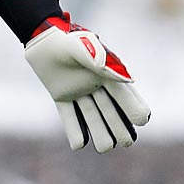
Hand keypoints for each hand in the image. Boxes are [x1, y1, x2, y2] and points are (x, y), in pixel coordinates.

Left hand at [23, 17, 150, 150]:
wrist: (41, 37)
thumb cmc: (66, 38)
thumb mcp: (82, 47)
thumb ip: (100, 62)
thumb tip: (127, 80)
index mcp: (106, 73)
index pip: (124, 95)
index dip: (133, 108)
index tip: (142, 121)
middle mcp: (95, 85)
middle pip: (110, 110)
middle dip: (119, 126)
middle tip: (126, 143)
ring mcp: (79, 92)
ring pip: (91, 116)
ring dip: (99, 131)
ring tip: (105, 147)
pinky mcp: (61, 96)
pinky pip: (69, 116)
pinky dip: (73, 130)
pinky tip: (78, 145)